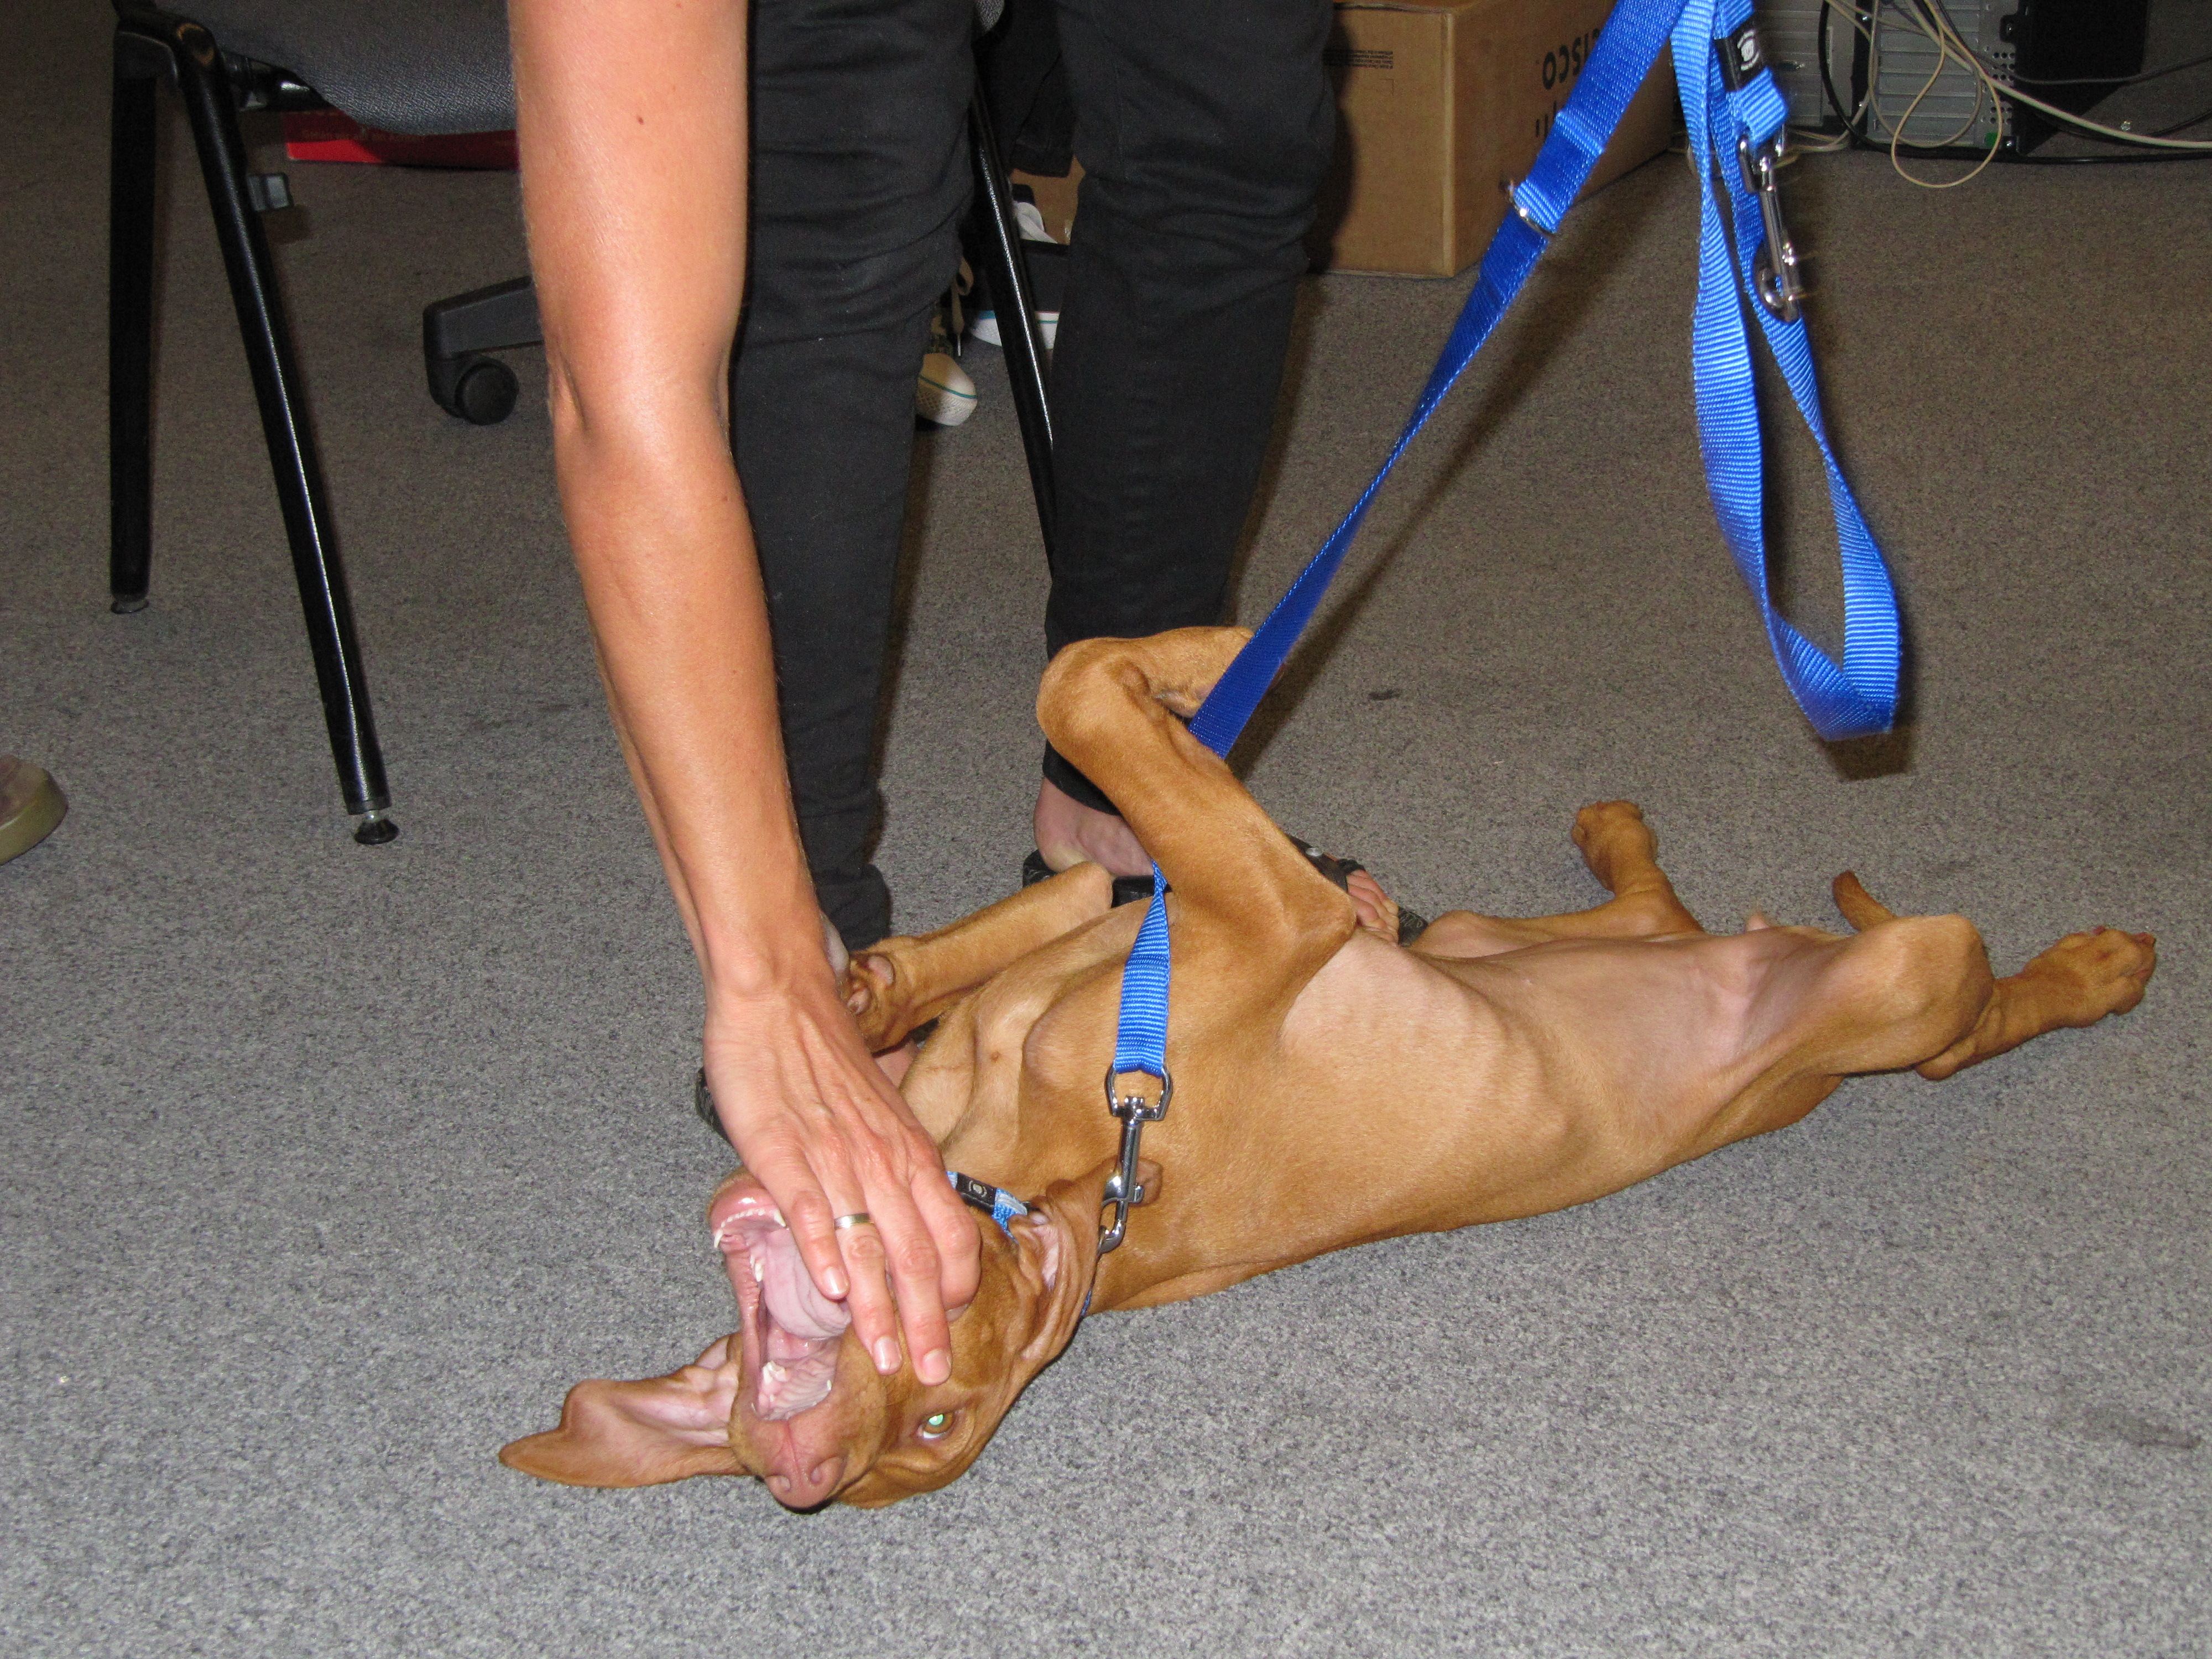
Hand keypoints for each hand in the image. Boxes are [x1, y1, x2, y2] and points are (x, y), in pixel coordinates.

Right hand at [702, 964, 978, 1387]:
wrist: (782, 996)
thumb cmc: (826, 1055)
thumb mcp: (876, 1114)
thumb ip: (887, 1164)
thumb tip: (899, 1210)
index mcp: (909, 1152)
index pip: (950, 1231)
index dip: (956, 1286)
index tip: (954, 1330)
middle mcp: (884, 1160)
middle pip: (918, 1254)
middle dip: (927, 1321)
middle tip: (930, 1374)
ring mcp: (834, 1157)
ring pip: (869, 1244)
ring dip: (880, 1307)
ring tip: (886, 1356)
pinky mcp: (783, 1151)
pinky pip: (812, 1208)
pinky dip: (823, 1251)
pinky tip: (829, 1291)